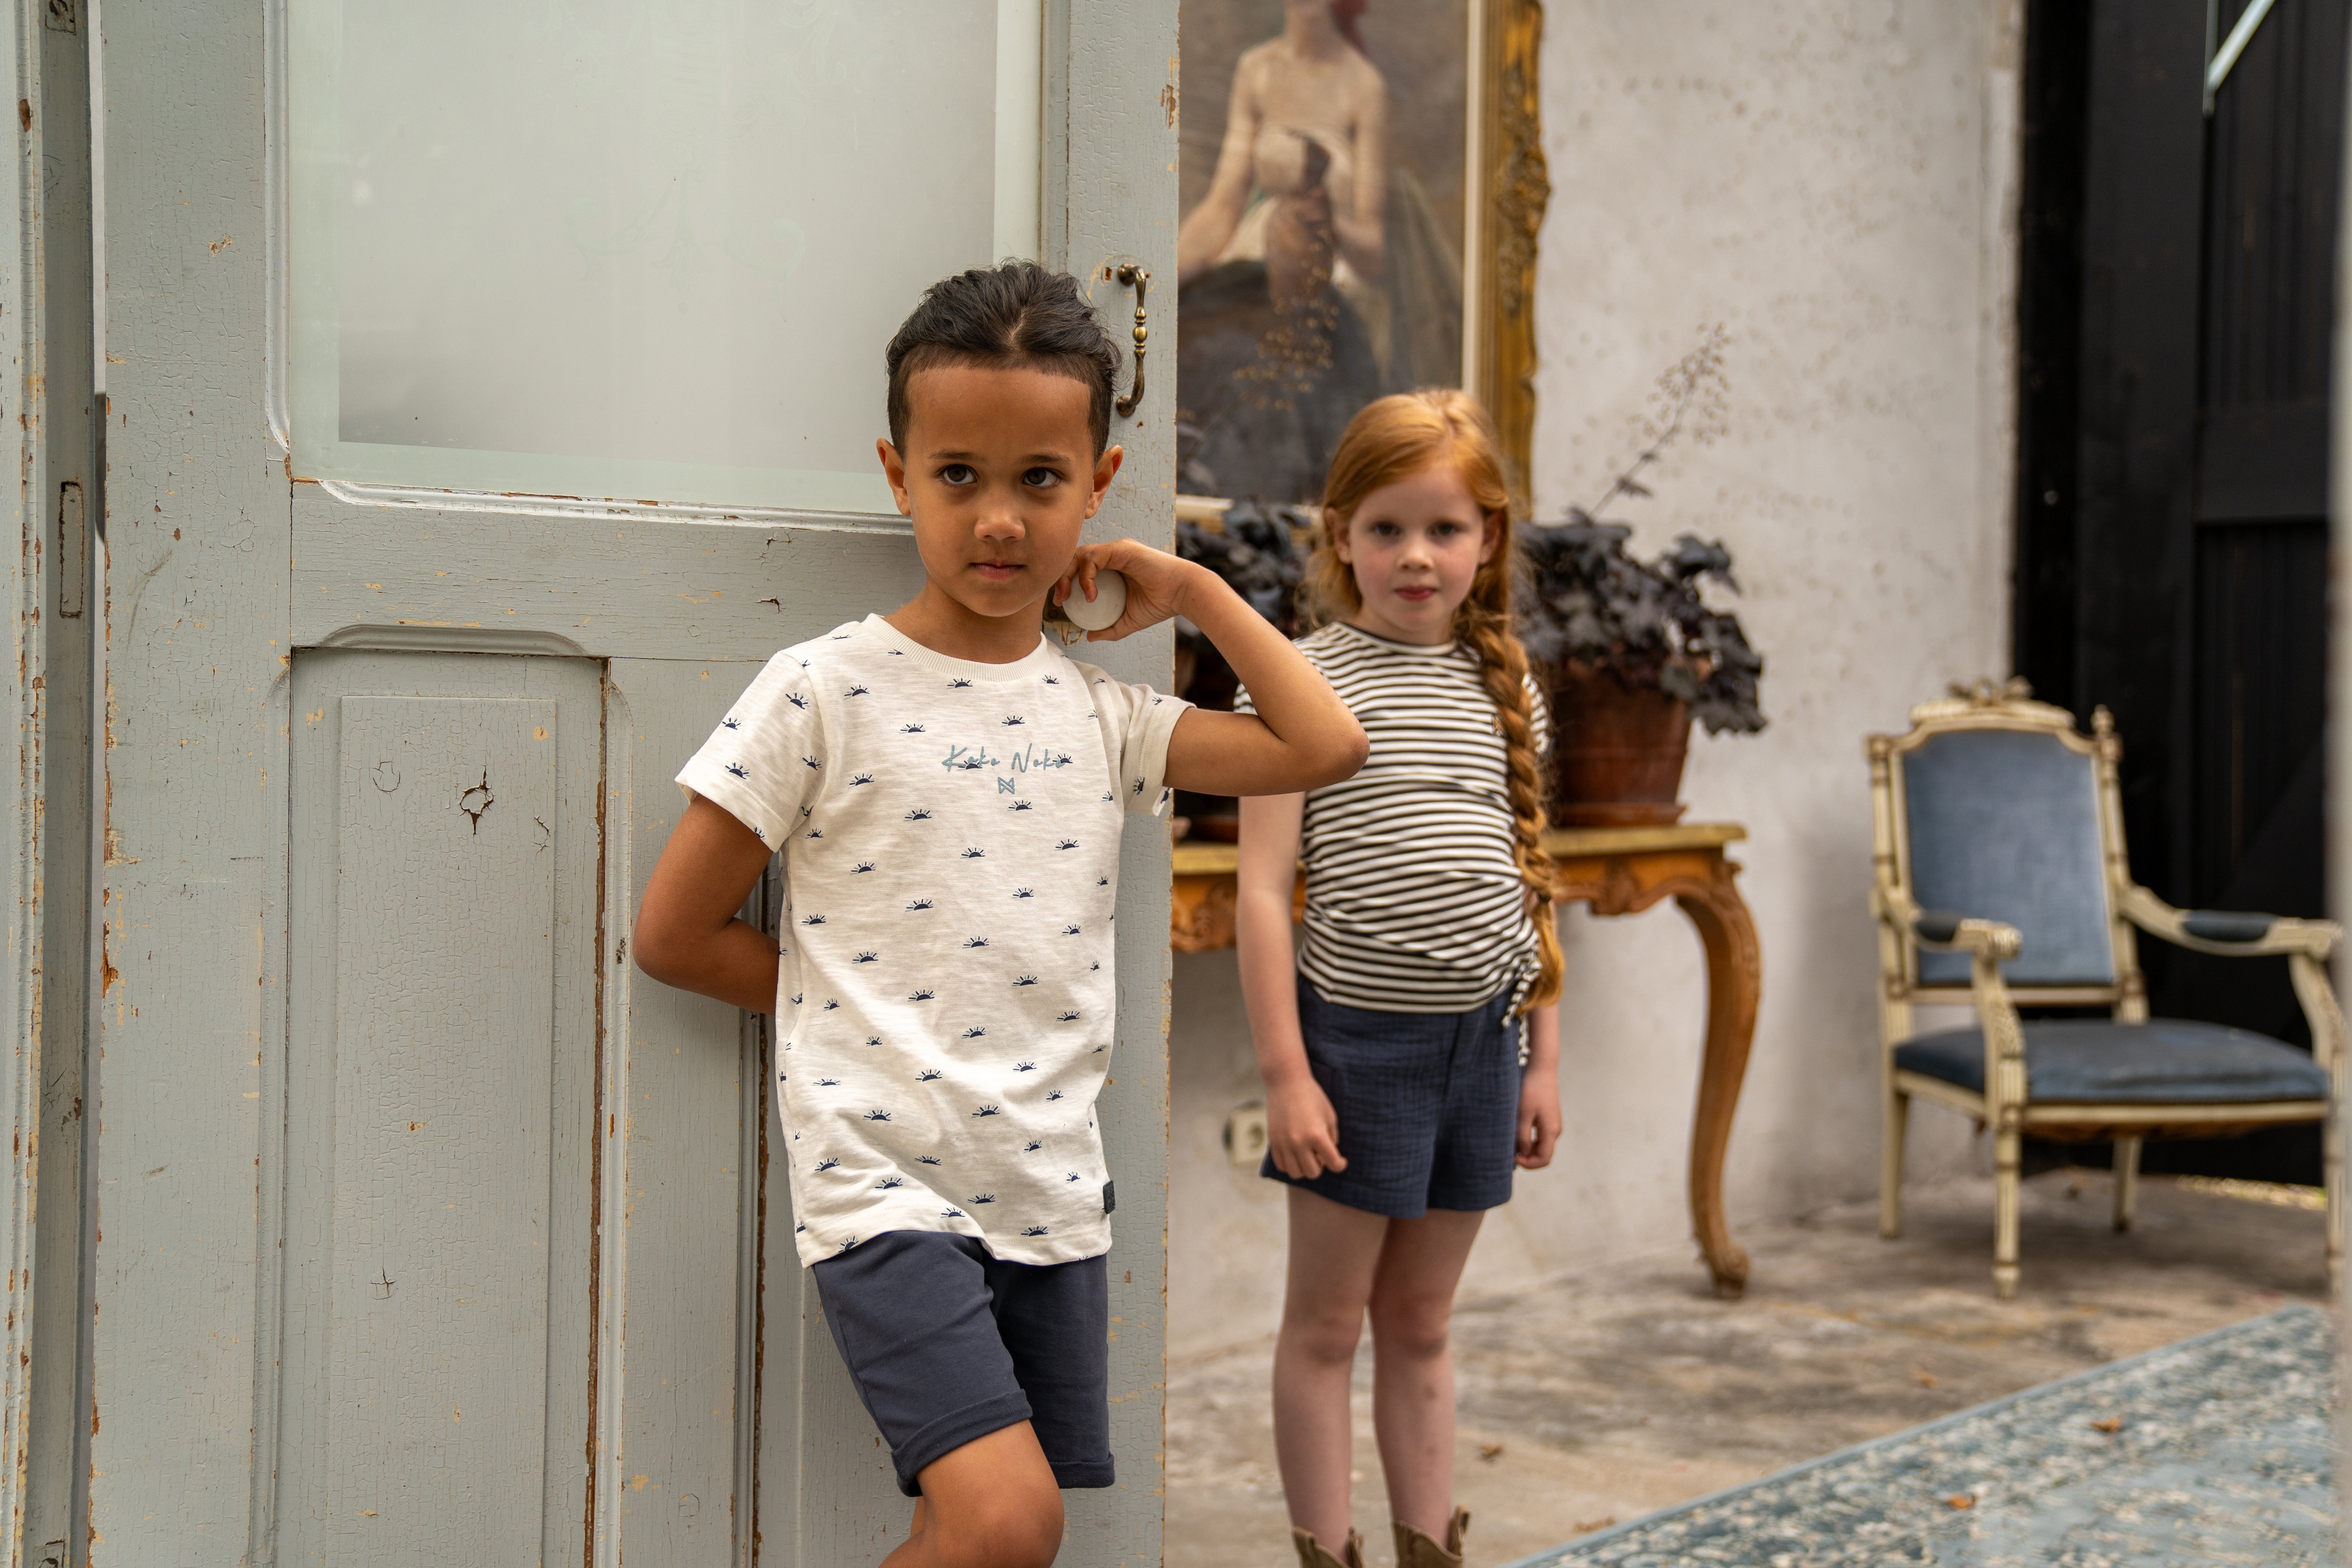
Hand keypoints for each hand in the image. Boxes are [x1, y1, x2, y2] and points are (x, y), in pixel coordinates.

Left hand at [1054, 539, 1200, 642]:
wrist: (1182, 595)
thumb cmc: (1160, 605)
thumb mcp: (1129, 621)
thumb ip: (1109, 628)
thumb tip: (1089, 637)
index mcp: (1112, 567)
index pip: (1080, 568)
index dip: (1066, 582)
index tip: (1061, 603)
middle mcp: (1112, 555)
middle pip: (1075, 558)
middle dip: (1061, 576)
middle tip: (1059, 599)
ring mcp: (1116, 550)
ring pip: (1080, 554)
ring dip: (1069, 575)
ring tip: (1069, 596)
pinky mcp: (1121, 548)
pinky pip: (1093, 557)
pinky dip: (1087, 575)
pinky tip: (1091, 594)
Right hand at [1265, 1074, 1345, 1180]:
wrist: (1286, 1083)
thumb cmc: (1312, 1096)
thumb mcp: (1329, 1116)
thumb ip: (1332, 1138)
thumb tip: (1328, 1157)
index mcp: (1317, 1135)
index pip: (1333, 1163)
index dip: (1340, 1165)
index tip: (1341, 1161)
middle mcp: (1299, 1142)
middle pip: (1313, 1173)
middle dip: (1321, 1167)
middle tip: (1321, 1155)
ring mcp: (1284, 1143)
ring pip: (1296, 1173)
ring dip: (1305, 1168)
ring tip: (1308, 1156)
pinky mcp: (1273, 1142)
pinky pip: (1282, 1165)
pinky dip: (1291, 1165)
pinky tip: (1296, 1154)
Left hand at [1515, 1061, 1560, 1169]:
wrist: (1541, 1069)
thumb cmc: (1531, 1090)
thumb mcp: (1522, 1115)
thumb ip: (1522, 1137)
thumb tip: (1523, 1154)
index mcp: (1551, 1131)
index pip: (1544, 1159)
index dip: (1529, 1164)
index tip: (1513, 1158)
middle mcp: (1555, 1130)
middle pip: (1543, 1154)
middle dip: (1527, 1157)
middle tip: (1509, 1151)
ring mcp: (1552, 1124)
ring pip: (1540, 1145)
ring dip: (1527, 1148)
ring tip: (1510, 1141)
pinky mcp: (1548, 1118)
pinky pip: (1539, 1135)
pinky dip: (1529, 1139)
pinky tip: (1516, 1132)